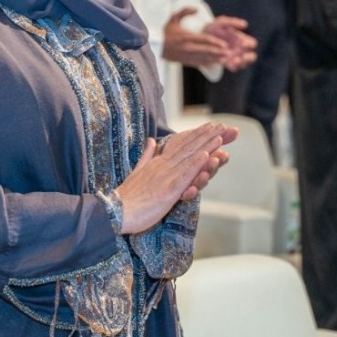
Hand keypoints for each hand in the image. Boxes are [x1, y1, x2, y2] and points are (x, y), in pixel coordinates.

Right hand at [114, 123, 236, 233]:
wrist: (116, 211)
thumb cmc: (127, 197)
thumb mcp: (137, 172)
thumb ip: (147, 156)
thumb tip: (152, 141)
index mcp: (157, 163)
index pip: (180, 145)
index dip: (195, 135)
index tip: (208, 126)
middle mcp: (163, 166)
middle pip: (188, 148)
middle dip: (206, 136)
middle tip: (221, 125)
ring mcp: (166, 176)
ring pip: (190, 158)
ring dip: (206, 146)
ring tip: (220, 135)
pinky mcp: (169, 189)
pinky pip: (185, 175)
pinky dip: (196, 163)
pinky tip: (207, 155)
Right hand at [162, 8, 231, 67]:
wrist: (155, 46)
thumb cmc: (165, 32)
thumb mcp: (173, 18)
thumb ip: (185, 11)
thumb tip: (197, 9)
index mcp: (186, 37)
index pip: (204, 40)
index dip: (215, 42)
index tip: (224, 44)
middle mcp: (188, 47)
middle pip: (206, 51)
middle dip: (218, 52)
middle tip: (229, 53)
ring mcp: (187, 56)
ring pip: (204, 59)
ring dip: (215, 59)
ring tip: (225, 59)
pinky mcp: (185, 61)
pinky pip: (198, 64)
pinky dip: (207, 64)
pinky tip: (215, 64)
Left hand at [203, 15, 257, 71]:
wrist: (199, 40)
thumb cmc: (213, 29)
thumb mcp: (220, 23)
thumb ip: (232, 22)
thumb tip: (245, 24)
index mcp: (242, 39)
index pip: (252, 43)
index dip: (249, 44)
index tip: (242, 43)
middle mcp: (241, 50)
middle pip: (252, 56)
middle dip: (247, 58)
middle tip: (240, 56)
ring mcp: (235, 58)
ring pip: (244, 64)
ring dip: (240, 63)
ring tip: (232, 62)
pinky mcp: (228, 64)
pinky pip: (234, 68)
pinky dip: (231, 66)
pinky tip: (224, 63)